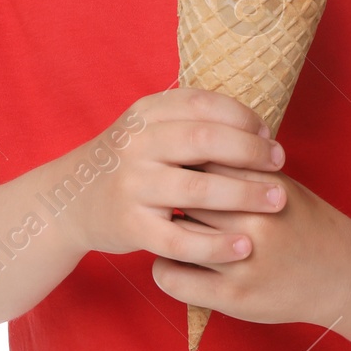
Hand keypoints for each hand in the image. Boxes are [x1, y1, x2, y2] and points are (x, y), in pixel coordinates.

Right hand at [64, 88, 286, 265]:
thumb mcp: (150, 128)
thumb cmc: (131, 162)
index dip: (242, 117)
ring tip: (277, 200)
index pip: (204, 105)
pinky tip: (243, 246)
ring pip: (198, 190)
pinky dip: (214, 245)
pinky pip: (178, 239)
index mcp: (147, 114)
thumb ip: (193, 121)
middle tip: (280, 163)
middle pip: (205, 141)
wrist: (70, 201)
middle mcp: (137, 144)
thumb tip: (257, 126)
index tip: (267, 134)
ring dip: (244, 194)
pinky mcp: (130, 226)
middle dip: (251, 152)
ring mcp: (132, 185)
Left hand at [151, 170, 350, 327]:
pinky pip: (173, 278)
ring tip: (172, 232)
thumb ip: (238, 171)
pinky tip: (177, 263)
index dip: (186, 166)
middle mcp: (253, 222)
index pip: (204, 161)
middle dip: (175, 197)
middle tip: (169, 203)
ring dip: (168, 232)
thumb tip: (184, 158)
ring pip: (176, 235)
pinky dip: (165, 268)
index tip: (179, 173)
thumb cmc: (303, 223)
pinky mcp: (233, 298)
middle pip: (187, 196)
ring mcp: (242, 262)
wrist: (341, 273)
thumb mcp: (279, 186)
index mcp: (264, 187)